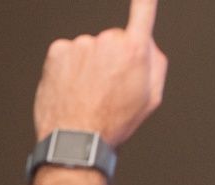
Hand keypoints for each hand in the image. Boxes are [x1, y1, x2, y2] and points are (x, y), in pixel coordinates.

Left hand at [33, 0, 167, 146]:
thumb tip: (147, 43)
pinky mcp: (59, 50)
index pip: (143, 11)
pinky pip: (68, 54)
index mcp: (134, 50)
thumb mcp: (151, 98)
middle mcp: (107, 41)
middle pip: (113, 39)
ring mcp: (81, 44)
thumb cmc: (113, 123)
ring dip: (88, 66)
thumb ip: (156, 63)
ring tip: (87, 93)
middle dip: (111, 57)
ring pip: (89, 49)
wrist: (76, 140)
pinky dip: (69, 68)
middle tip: (107, 88)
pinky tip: (72, 89)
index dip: (144, 0)